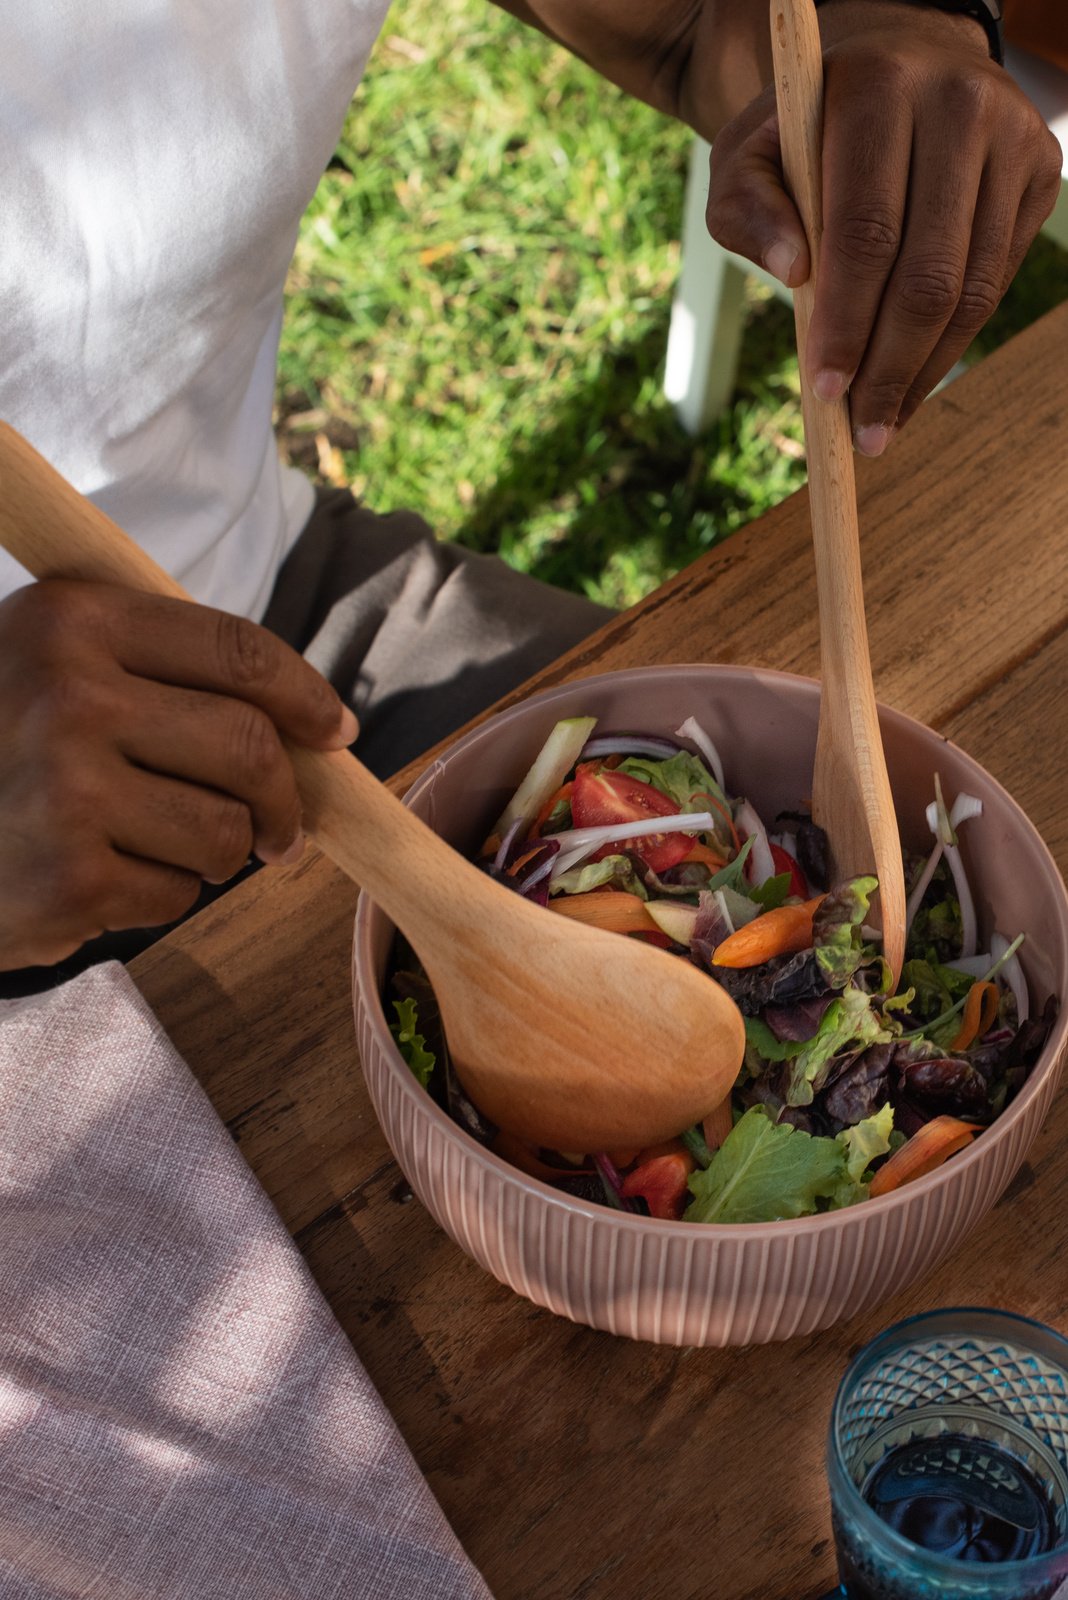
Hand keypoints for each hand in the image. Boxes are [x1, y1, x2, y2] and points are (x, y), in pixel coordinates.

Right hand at [0, 580, 356, 969]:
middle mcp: (68, 696)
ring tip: (154, 845)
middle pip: (250, 748)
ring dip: (212, 852)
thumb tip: (311, 723)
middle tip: (279, 830)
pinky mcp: (68, 879)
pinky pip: (177, 894)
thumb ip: (161, 671)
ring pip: (224, 831)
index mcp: (72, 620)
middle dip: (282, 798)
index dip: (306, 697)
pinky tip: (99, 875)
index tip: (334, 731)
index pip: (238, 651)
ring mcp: (65, 791)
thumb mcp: (54, 666)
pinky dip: (158, 895)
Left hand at [705, 0, 1062, 451]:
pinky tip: (913, 382)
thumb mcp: (747, 157)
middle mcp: (958, 103)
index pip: (865, 231)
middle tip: (861, 432)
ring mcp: (1010, 137)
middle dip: (890, 366)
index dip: (846, 322)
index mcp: (876, 89)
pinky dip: (953, 344)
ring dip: (925, 370)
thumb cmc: (805, 134)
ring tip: (883, 423)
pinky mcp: (1038, 173)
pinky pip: (996, 282)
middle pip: (928, 272)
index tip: (824, 389)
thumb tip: (793, 274)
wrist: (895, 68)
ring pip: (971, 287)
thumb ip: (747, 210)